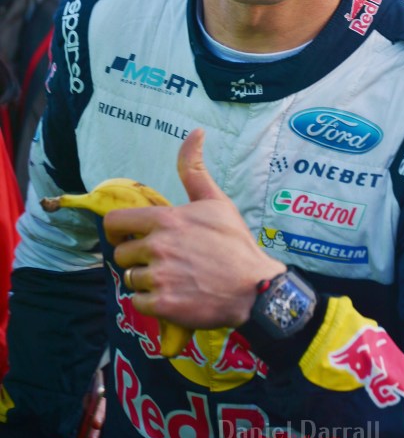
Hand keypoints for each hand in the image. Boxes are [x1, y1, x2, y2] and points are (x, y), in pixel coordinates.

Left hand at [104, 129, 284, 329]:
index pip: (115, 223)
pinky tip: (173, 297)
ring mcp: (159, 277)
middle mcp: (157, 246)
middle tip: (161, 261)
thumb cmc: (235, 243)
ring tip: (172, 280)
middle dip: (137, 258)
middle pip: (121, 255)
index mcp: (166, 219)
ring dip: (146, 282)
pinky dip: (153, 303)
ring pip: (131, 280)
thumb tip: (196, 131)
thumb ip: (194, 169)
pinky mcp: (162, 305)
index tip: (127, 238)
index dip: (117, 232)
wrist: (255, 288)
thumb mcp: (216, 200)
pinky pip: (139, 303)